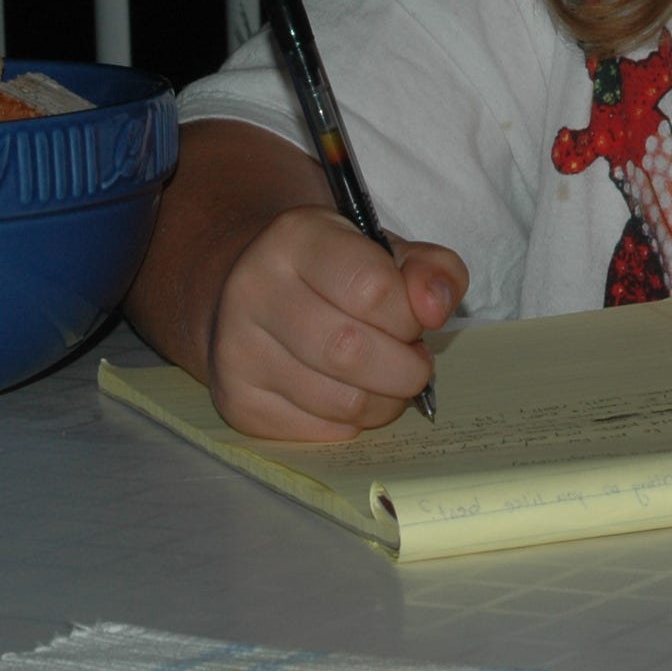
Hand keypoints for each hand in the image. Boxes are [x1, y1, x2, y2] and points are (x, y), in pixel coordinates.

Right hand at [204, 204, 468, 440]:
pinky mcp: (236, 400)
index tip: (416, 320)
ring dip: (383, 401)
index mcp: (296, 238)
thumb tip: (435, 309)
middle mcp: (254, 290)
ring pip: (339, 402)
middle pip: (350, 352)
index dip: (410, 316)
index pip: (372, 289)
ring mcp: (237, 350)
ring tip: (384, 378)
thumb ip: (431, 270)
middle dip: (404, 368)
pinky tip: (348, 393)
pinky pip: (318, 432)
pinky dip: (351, 422)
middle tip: (412, 361)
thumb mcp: (386, 251)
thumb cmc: (334, 271)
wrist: (252, 292)